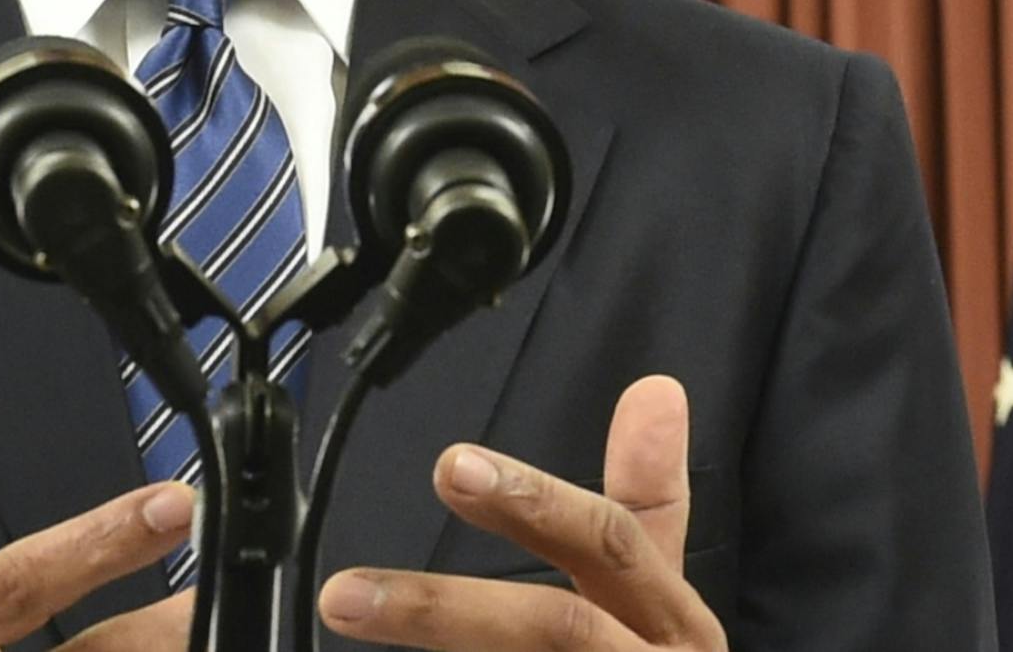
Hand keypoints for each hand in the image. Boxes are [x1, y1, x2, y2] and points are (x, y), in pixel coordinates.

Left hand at [316, 376, 727, 649]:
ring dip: (432, 635)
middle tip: (342, 592)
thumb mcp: (660, 589)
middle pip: (553, 627)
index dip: (534, 503)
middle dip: (446, 610)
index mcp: (669, 618)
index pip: (607, 544)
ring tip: (342, 616)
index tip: (450, 464)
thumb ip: (647, 497)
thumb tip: (656, 386)